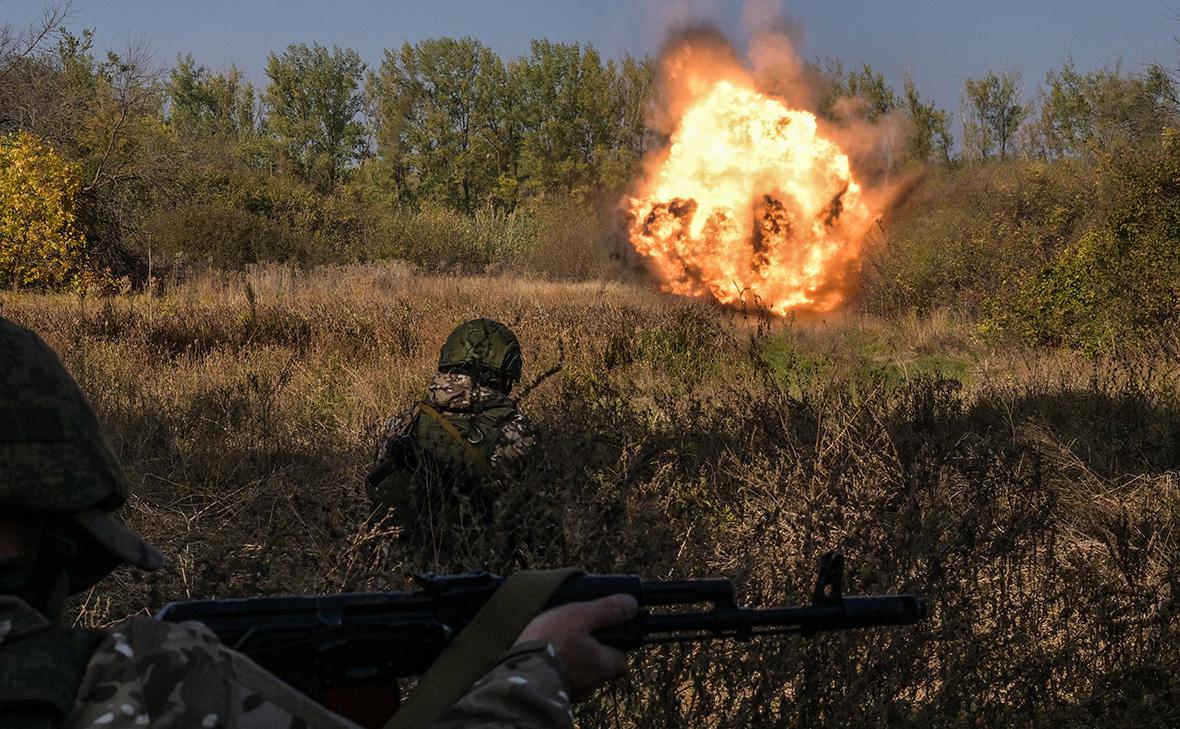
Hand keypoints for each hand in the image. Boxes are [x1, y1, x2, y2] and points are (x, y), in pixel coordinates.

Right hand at [515, 594, 638, 701]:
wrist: (517, 673)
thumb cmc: (551, 642)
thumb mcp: (580, 616)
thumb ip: (607, 610)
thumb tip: (632, 604)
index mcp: (603, 666)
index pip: (623, 663)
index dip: (618, 649)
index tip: (608, 636)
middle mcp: (591, 684)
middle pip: (601, 669)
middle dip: (593, 655)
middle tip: (578, 637)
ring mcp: (572, 692)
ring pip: (581, 675)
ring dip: (574, 663)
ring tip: (558, 644)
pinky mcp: (552, 694)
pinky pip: (562, 680)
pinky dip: (558, 670)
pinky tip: (546, 656)